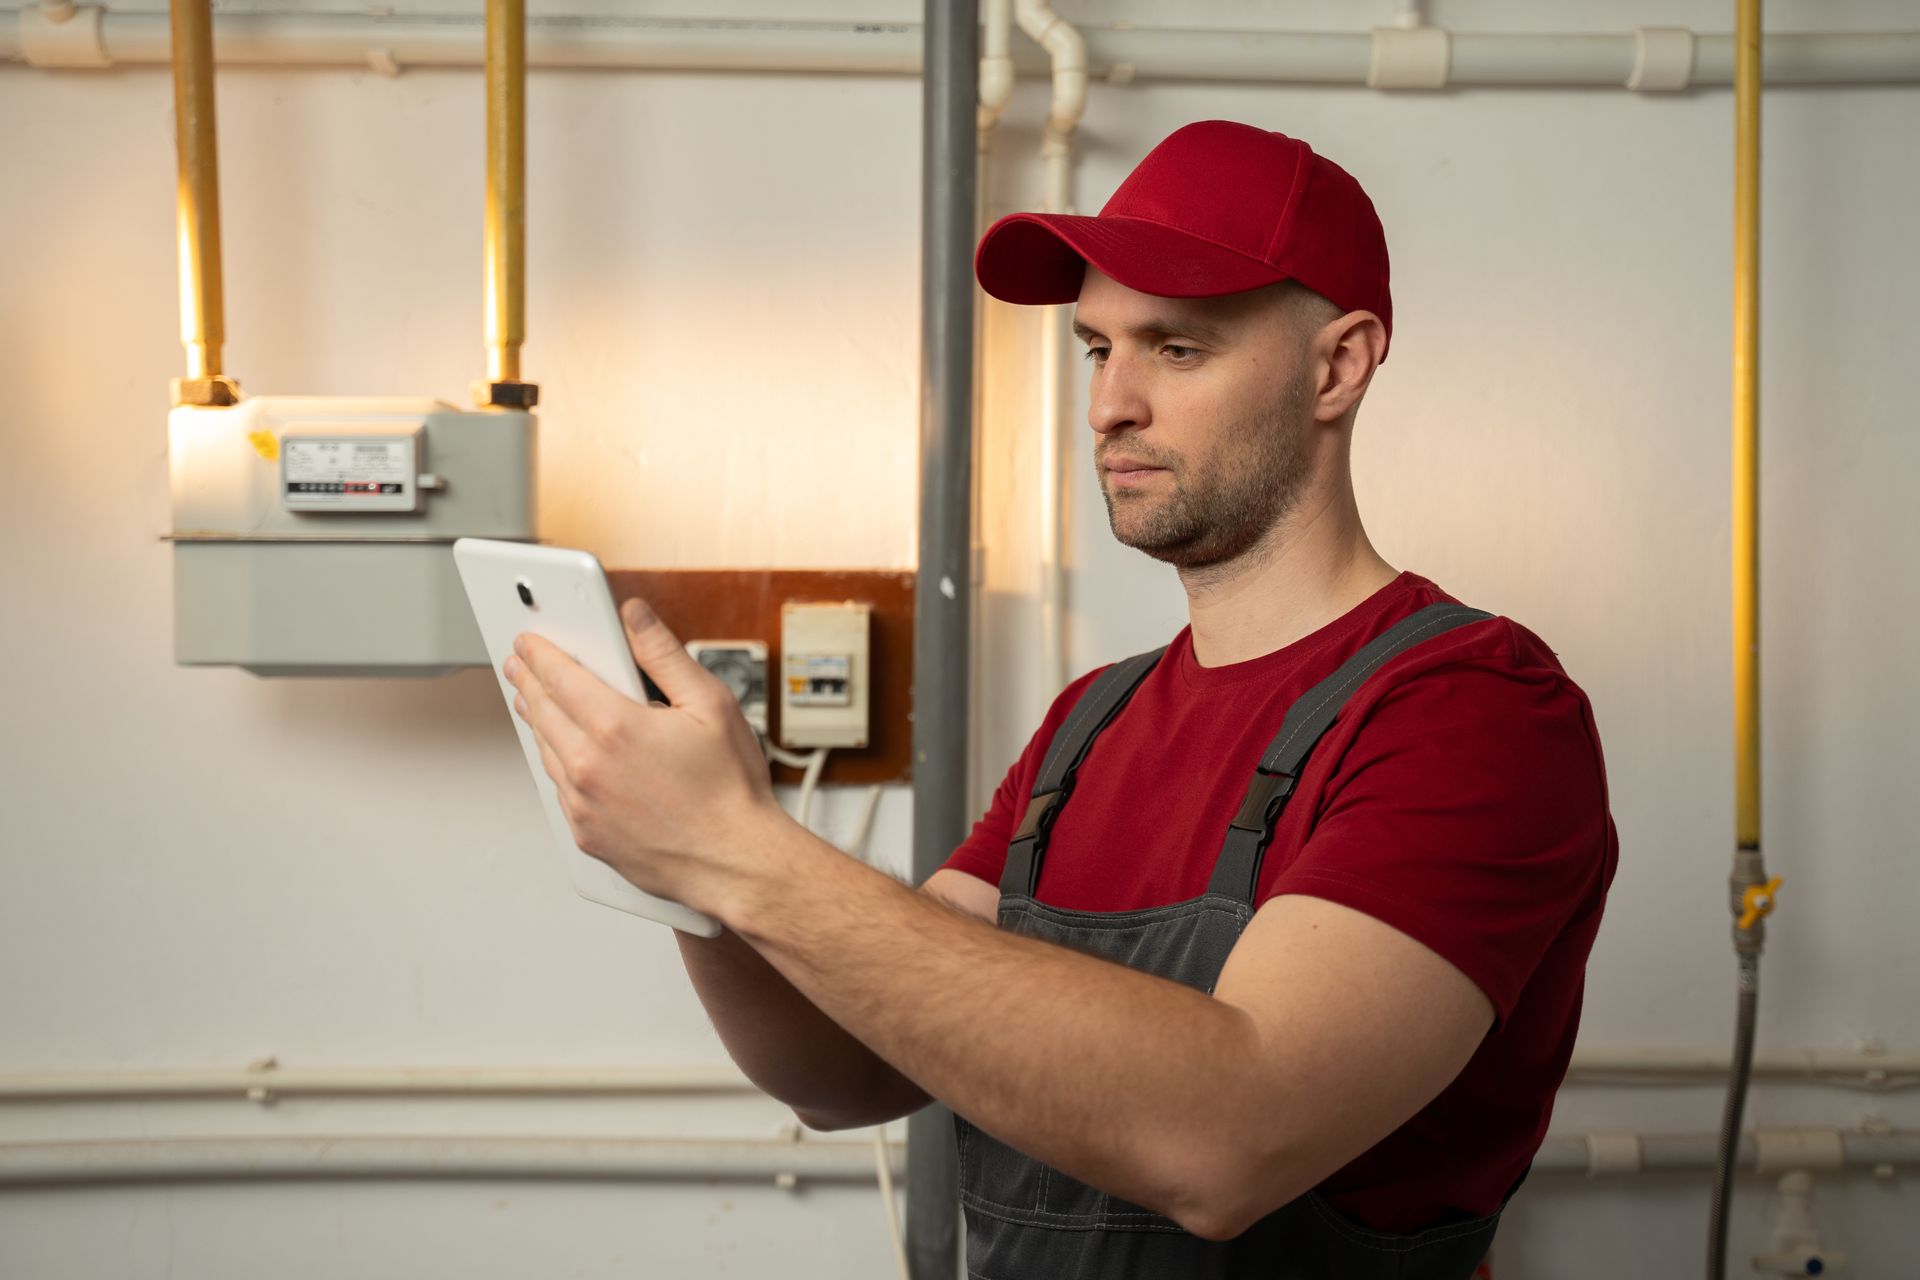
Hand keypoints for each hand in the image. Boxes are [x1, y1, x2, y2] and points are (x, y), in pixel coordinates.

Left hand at [501, 597, 786, 919]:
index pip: (558, 676)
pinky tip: (567, 757)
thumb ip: (664, 654)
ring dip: (537, 723)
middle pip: (541, 712)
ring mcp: (583, 805)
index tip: (529, 642)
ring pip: (545, 753)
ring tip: (537, 705)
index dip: (539, 653)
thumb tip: (636, 616)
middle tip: (520, 666)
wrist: (735, 863)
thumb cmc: (730, 791)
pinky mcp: (586, 835)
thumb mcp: (710, 704)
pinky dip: (558, 767)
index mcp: (616, 728)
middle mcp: (588, 767)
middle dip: (527, 682)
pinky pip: (560, 792)